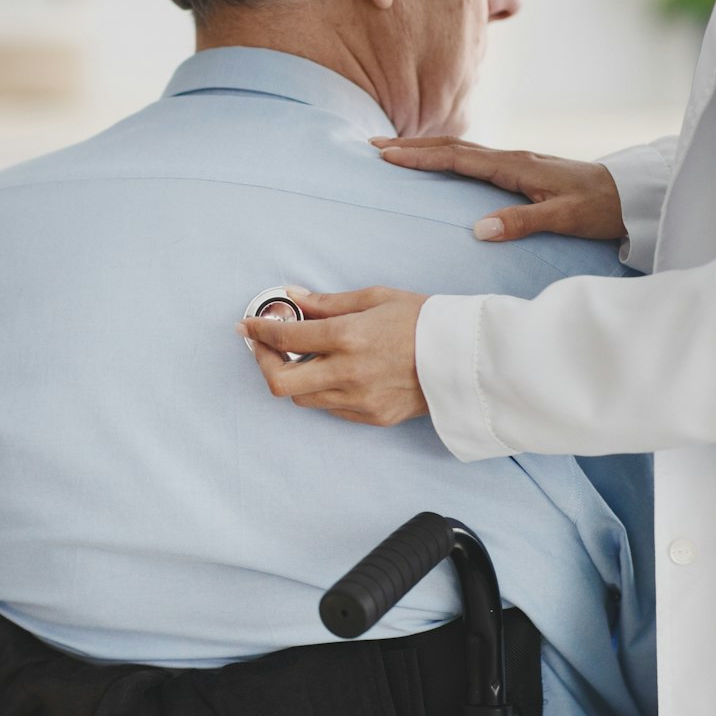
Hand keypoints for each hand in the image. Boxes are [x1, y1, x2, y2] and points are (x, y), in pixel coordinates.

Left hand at [236, 287, 429, 426]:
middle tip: (265, 347)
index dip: (259, 330)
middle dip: (263, 363)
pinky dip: (321, 391)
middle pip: (280, 383)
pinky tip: (330, 372)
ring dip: (293, 378)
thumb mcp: (376, 298)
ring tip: (300, 358)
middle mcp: (349, 373)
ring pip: (303, 399)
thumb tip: (294, 299)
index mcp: (349, 337)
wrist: (466, 357)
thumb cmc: (425, 320)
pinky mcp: (371, 417)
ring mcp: (360, 400)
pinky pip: (331, 408)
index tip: (249, 325)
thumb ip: (328, 303)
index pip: (285, 339)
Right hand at [371, 138, 626, 242]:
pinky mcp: (522, 170)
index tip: (385, 154)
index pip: (457, 157)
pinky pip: (474, 158)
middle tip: (373, 144)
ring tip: (395, 150)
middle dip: (412, 145)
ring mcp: (517, 162)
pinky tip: (440, 161)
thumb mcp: (563, 219)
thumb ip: (522, 222)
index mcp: (516, 167)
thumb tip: (478, 230)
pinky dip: (448, 155)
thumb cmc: (599, 208)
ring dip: (427, 148)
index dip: (420, 156)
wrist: (630, 195)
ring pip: (462, 150)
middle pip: (452, 146)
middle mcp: (513, 158)